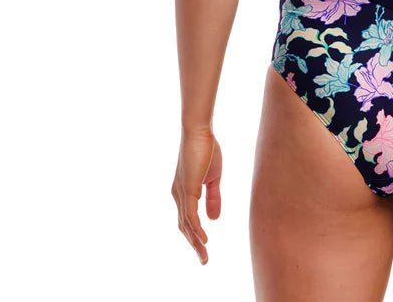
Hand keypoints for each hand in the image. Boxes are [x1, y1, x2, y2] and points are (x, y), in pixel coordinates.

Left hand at [171, 127, 221, 264]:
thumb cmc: (206, 150)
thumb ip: (213, 198)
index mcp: (184, 192)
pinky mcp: (187, 190)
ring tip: (204, 257)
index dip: (195, 234)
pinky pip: (190, 216)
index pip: (187, 219)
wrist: (200, 131)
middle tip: (204, 260)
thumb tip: (214, 219)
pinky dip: (196, 230)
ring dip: (196, 243)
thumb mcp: (213, 178)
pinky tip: (204, 240)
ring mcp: (181, 194)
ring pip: (186, 225)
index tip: (204, 247)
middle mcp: (178, 195)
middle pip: (184, 227)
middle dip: (194, 245)